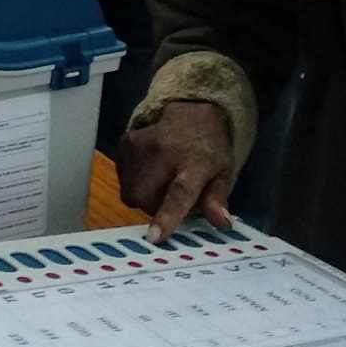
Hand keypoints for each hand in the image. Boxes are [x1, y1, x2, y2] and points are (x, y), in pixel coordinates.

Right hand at [119, 99, 238, 243]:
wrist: (192, 109)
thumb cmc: (209, 148)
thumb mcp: (223, 173)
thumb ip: (218, 199)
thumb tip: (222, 224)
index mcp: (195, 163)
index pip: (179, 193)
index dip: (167, 216)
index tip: (154, 237)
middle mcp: (164, 153)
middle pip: (147, 200)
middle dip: (156, 207)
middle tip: (170, 195)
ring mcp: (141, 145)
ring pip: (131, 193)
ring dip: (144, 195)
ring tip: (161, 180)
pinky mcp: (125, 142)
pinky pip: (122, 179)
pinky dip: (134, 181)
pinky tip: (149, 169)